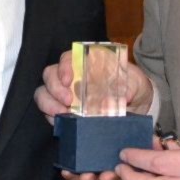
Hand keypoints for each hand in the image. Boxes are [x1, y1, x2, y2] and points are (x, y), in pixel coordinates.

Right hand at [35, 51, 155, 122]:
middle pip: (50, 75)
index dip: (64, 67)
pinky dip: (52, 117)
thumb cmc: (132, 87)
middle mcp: (71, 76)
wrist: (135, 106)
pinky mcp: (63, 111)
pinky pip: (48, 112)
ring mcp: (64, 93)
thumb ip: (128, 87)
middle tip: (68, 101)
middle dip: (55, 88)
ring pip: (44, 93)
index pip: (67, 58)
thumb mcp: (135, 83)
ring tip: (62, 114)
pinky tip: (61, 121)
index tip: (68, 80)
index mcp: (86, 62)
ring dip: (49, 103)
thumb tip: (121, 97)